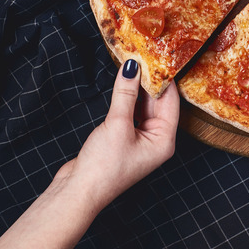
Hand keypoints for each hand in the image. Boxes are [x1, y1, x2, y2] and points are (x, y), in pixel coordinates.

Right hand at [0, 62, 180, 248]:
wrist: (77, 192)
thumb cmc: (102, 166)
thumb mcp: (117, 124)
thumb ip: (126, 94)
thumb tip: (132, 68)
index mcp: (164, 141)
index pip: (171, 103)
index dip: (165, 80)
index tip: (161, 58)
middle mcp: (156, 140)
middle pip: (158, 104)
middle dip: (151, 82)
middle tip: (146, 56)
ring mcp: (140, 140)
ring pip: (144, 107)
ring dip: (138, 88)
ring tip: (135, 64)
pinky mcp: (124, 139)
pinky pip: (131, 113)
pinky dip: (128, 98)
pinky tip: (125, 82)